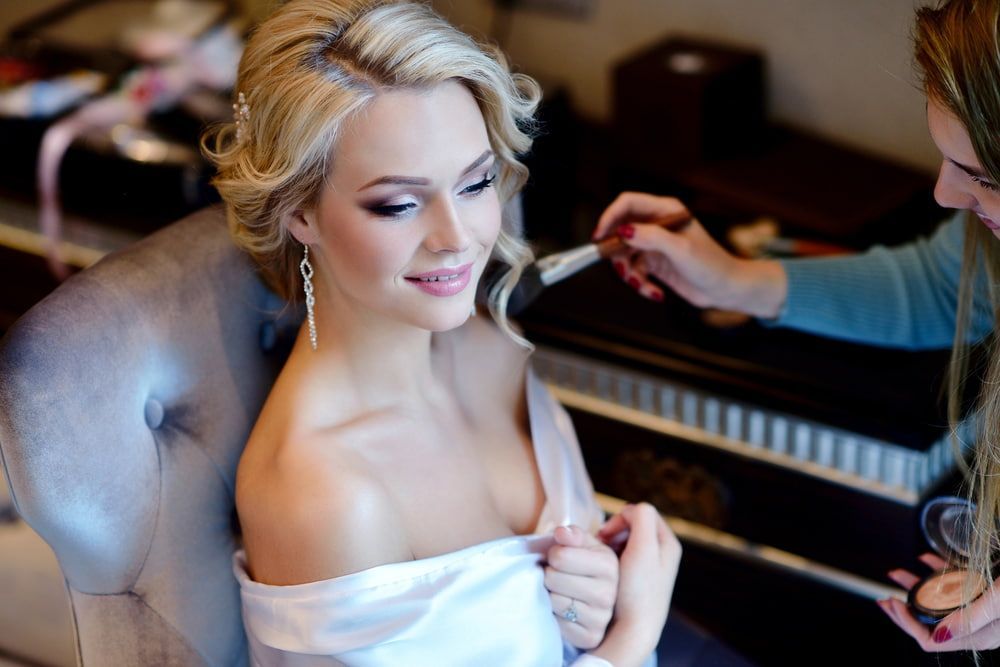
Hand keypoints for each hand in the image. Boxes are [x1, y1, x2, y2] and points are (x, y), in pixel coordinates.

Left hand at [545, 524, 618, 648]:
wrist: (598, 598)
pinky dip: (554, 614)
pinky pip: (557, 622)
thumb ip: (573, 535)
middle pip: (553, 578)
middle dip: (550, 574)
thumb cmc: (587, 566)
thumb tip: (560, 533)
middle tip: (558, 575)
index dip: (553, 554)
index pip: (560, 556)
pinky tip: (563, 608)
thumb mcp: (585, 546)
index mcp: (608, 564)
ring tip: (560, 590)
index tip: (559, 557)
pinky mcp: (589, 637)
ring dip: (550, 594)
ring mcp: (600, 618)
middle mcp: (608, 593)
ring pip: (553, 600)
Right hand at [588, 503, 681, 666]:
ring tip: (599, 555)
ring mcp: (650, 567)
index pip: (643, 513)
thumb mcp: (643, 548)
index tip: (605, 534)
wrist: (634, 630)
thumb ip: (641, 519)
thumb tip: (630, 509)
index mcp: (668, 543)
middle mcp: (662, 553)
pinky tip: (602, 568)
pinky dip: (610, 557)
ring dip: (610, 544)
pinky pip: (622, 557)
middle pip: (634, 526)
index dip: (621, 518)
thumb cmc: (638, 590)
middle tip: (600, 543)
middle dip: (614, 531)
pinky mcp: (638, 579)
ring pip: (626, 541)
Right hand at [592, 191, 786, 318]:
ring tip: (641, 285)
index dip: (610, 217)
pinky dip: (640, 284)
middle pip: (620, 230)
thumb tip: (624, 232)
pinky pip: (634, 271)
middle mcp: (657, 224)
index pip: (628, 204)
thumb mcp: (680, 249)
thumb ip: (651, 237)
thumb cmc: (712, 264)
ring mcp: (655, 244)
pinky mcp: (654, 263)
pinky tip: (655, 292)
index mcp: (666, 210)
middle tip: (622, 269)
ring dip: (628, 273)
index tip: (600, 237)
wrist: (726, 289)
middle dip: (617, 253)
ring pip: (624, 254)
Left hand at [879, 553, 999, 650]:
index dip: (907, 623)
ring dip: (916, 586)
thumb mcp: (998, 603)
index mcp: (977, 636)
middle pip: (930, 623)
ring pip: (939, 601)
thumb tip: (939, 635)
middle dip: (904, 610)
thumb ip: (970, 619)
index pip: (931, 639)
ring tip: (896, 574)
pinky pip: (954, 585)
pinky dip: (938, 572)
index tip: (893, 602)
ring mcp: (977, 610)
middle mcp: (975, 626)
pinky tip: (925, 559)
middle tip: (884, 598)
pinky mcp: (982, 593)